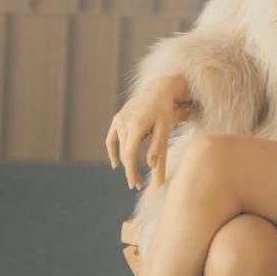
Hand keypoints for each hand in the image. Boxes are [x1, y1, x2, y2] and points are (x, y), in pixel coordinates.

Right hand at [105, 76, 187, 190]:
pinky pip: (111, 139)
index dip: (131, 172)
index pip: (130, 155)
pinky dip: (113, 152)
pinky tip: (116, 164)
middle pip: (125, 154)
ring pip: (121, 148)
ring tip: (137, 176)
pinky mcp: (117, 119)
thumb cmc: (164, 112)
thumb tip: (152, 169)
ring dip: (127, 162)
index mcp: (137, 125)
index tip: (134, 185)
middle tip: (140, 185)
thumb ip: (158, 150)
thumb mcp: (165, 130)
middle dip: (131, 171)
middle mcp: (124, 122)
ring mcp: (118, 120)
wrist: (157, 91)